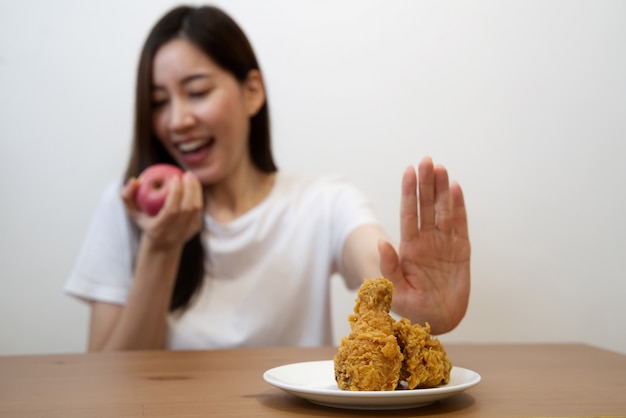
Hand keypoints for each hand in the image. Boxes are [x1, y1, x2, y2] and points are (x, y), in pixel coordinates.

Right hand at [121, 171, 202, 250]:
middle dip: (189, 188)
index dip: (176, 193)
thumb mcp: (133, 212)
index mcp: (159, 230)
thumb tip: (133, 180)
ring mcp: (187, 232)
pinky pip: (199, 209)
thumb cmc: (145, 222)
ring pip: (196, 208)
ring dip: (196, 190)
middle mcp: (175, 233)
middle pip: (187, 208)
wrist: (161, 245)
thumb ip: (127, 196)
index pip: (171, 210)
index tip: (175, 177)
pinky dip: (198, 195)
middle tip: (186, 174)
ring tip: (191, 176)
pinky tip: (194, 184)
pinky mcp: (196, 228)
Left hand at [378, 157, 470, 333]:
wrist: (438, 319)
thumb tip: (381, 242)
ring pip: (443, 210)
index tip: (408, 171)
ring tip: (439, 168)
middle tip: (425, 160)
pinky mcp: (461, 249)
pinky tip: (455, 187)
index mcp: (409, 248)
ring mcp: (444, 243)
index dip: (408, 192)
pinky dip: (458, 206)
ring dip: (441, 189)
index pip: (408, 213)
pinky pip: (460, 224)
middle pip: (425, 206)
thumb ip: (389, 268)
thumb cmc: (413, 307)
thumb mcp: (395, 291)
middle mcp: (426, 240)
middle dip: (425, 183)